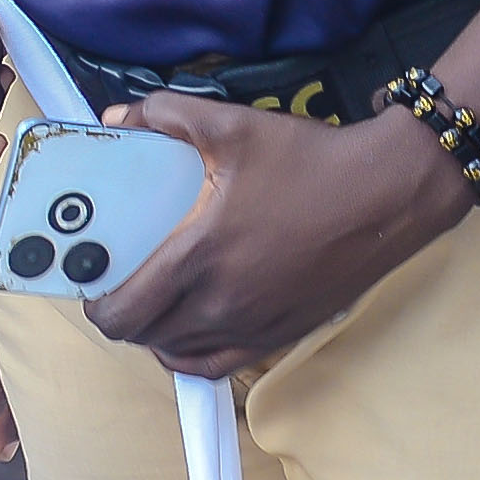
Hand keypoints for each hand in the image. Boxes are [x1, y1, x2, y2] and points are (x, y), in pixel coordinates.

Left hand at [80, 94, 465, 378]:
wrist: (388, 194)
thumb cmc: (311, 160)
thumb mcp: (234, 125)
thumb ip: (166, 115)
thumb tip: (116, 117)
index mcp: (199, 258)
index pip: (123, 313)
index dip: (96, 305)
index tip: (92, 282)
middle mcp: (221, 304)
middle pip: (144, 337)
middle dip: (123, 314)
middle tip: (122, 282)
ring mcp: (253, 326)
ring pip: (179, 353)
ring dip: (156, 334)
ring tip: (154, 301)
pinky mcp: (281, 335)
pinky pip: (219, 363)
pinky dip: (193, 354)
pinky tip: (191, 331)